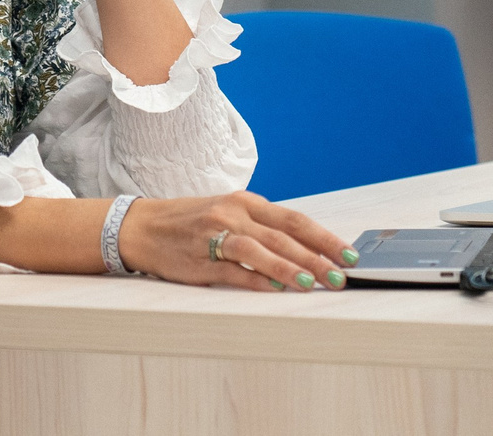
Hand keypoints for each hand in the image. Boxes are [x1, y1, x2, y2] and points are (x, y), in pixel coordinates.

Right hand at [119, 193, 355, 292]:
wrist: (142, 227)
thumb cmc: (191, 222)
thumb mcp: (228, 214)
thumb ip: (262, 229)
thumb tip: (306, 251)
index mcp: (244, 202)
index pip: (294, 219)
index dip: (324, 237)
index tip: (349, 254)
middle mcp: (232, 215)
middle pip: (283, 235)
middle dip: (317, 257)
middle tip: (342, 274)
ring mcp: (215, 237)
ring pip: (260, 250)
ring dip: (290, 268)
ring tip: (315, 283)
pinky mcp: (199, 261)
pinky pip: (233, 271)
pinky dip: (256, 279)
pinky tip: (276, 289)